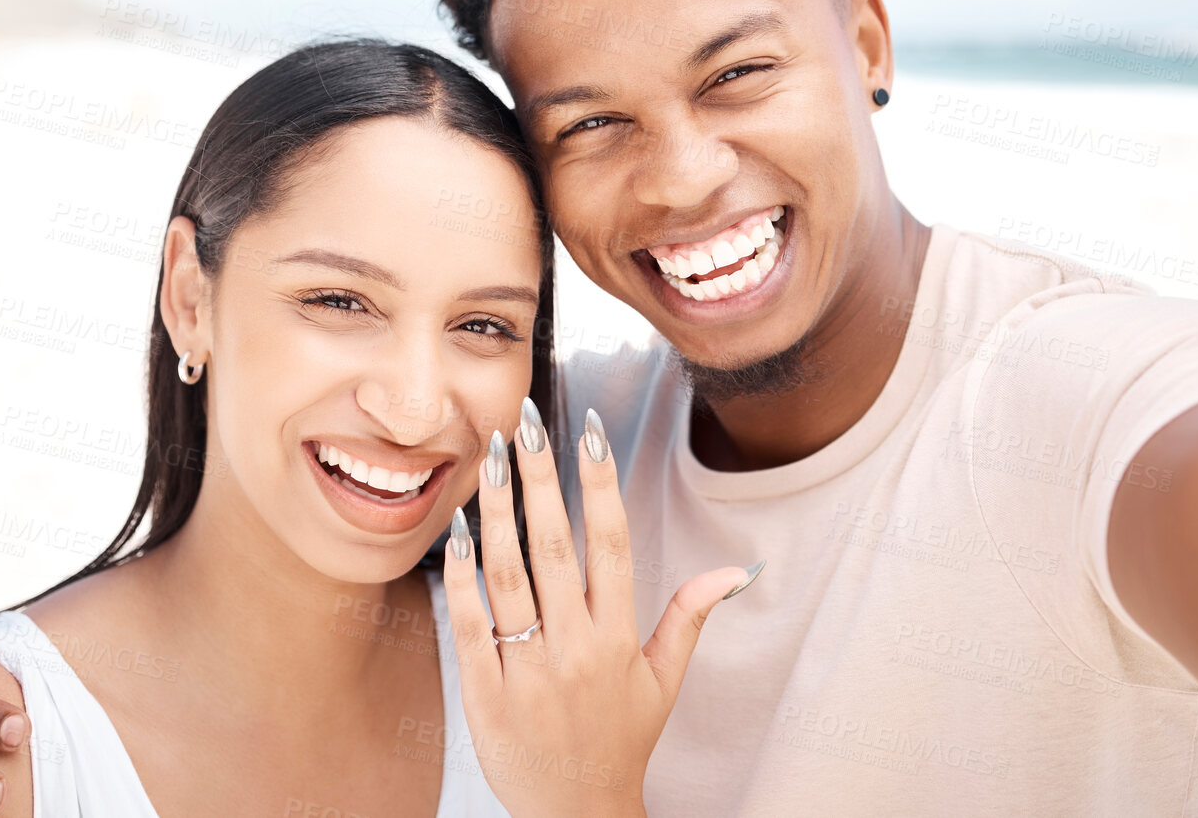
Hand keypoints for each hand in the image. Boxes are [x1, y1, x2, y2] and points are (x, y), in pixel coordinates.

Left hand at [444, 402, 760, 817]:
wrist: (575, 817)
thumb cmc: (620, 739)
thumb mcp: (663, 682)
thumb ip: (690, 617)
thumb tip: (739, 568)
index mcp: (619, 638)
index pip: (612, 543)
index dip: (601, 483)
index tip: (589, 430)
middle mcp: (576, 648)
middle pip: (556, 546)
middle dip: (541, 478)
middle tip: (525, 419)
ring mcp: (529, 671)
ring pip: (509, 576)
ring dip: (498, 511)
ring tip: (492, 456)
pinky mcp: (485, 695)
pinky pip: (472, 624)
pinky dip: (463, 576)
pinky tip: (458, 529)